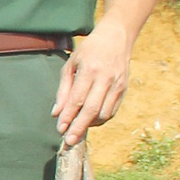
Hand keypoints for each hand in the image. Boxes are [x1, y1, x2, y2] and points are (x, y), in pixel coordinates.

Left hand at [52, 21, 132, 143]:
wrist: (117, 38)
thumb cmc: (89, 51)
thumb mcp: (71, 65)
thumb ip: (63, 90)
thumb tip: (56, 113)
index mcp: (90, 71)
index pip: (77, 99)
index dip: (68, 117)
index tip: (60, 129)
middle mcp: (106, 78)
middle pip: (91, 109)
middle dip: (79, 127)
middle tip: (69, 141)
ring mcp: (117, 84)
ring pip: (104, 113)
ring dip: (90, 125)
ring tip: (77, 129)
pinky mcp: (124, 88)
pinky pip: (112, 110)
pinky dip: (100, 119)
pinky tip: (90, 121)